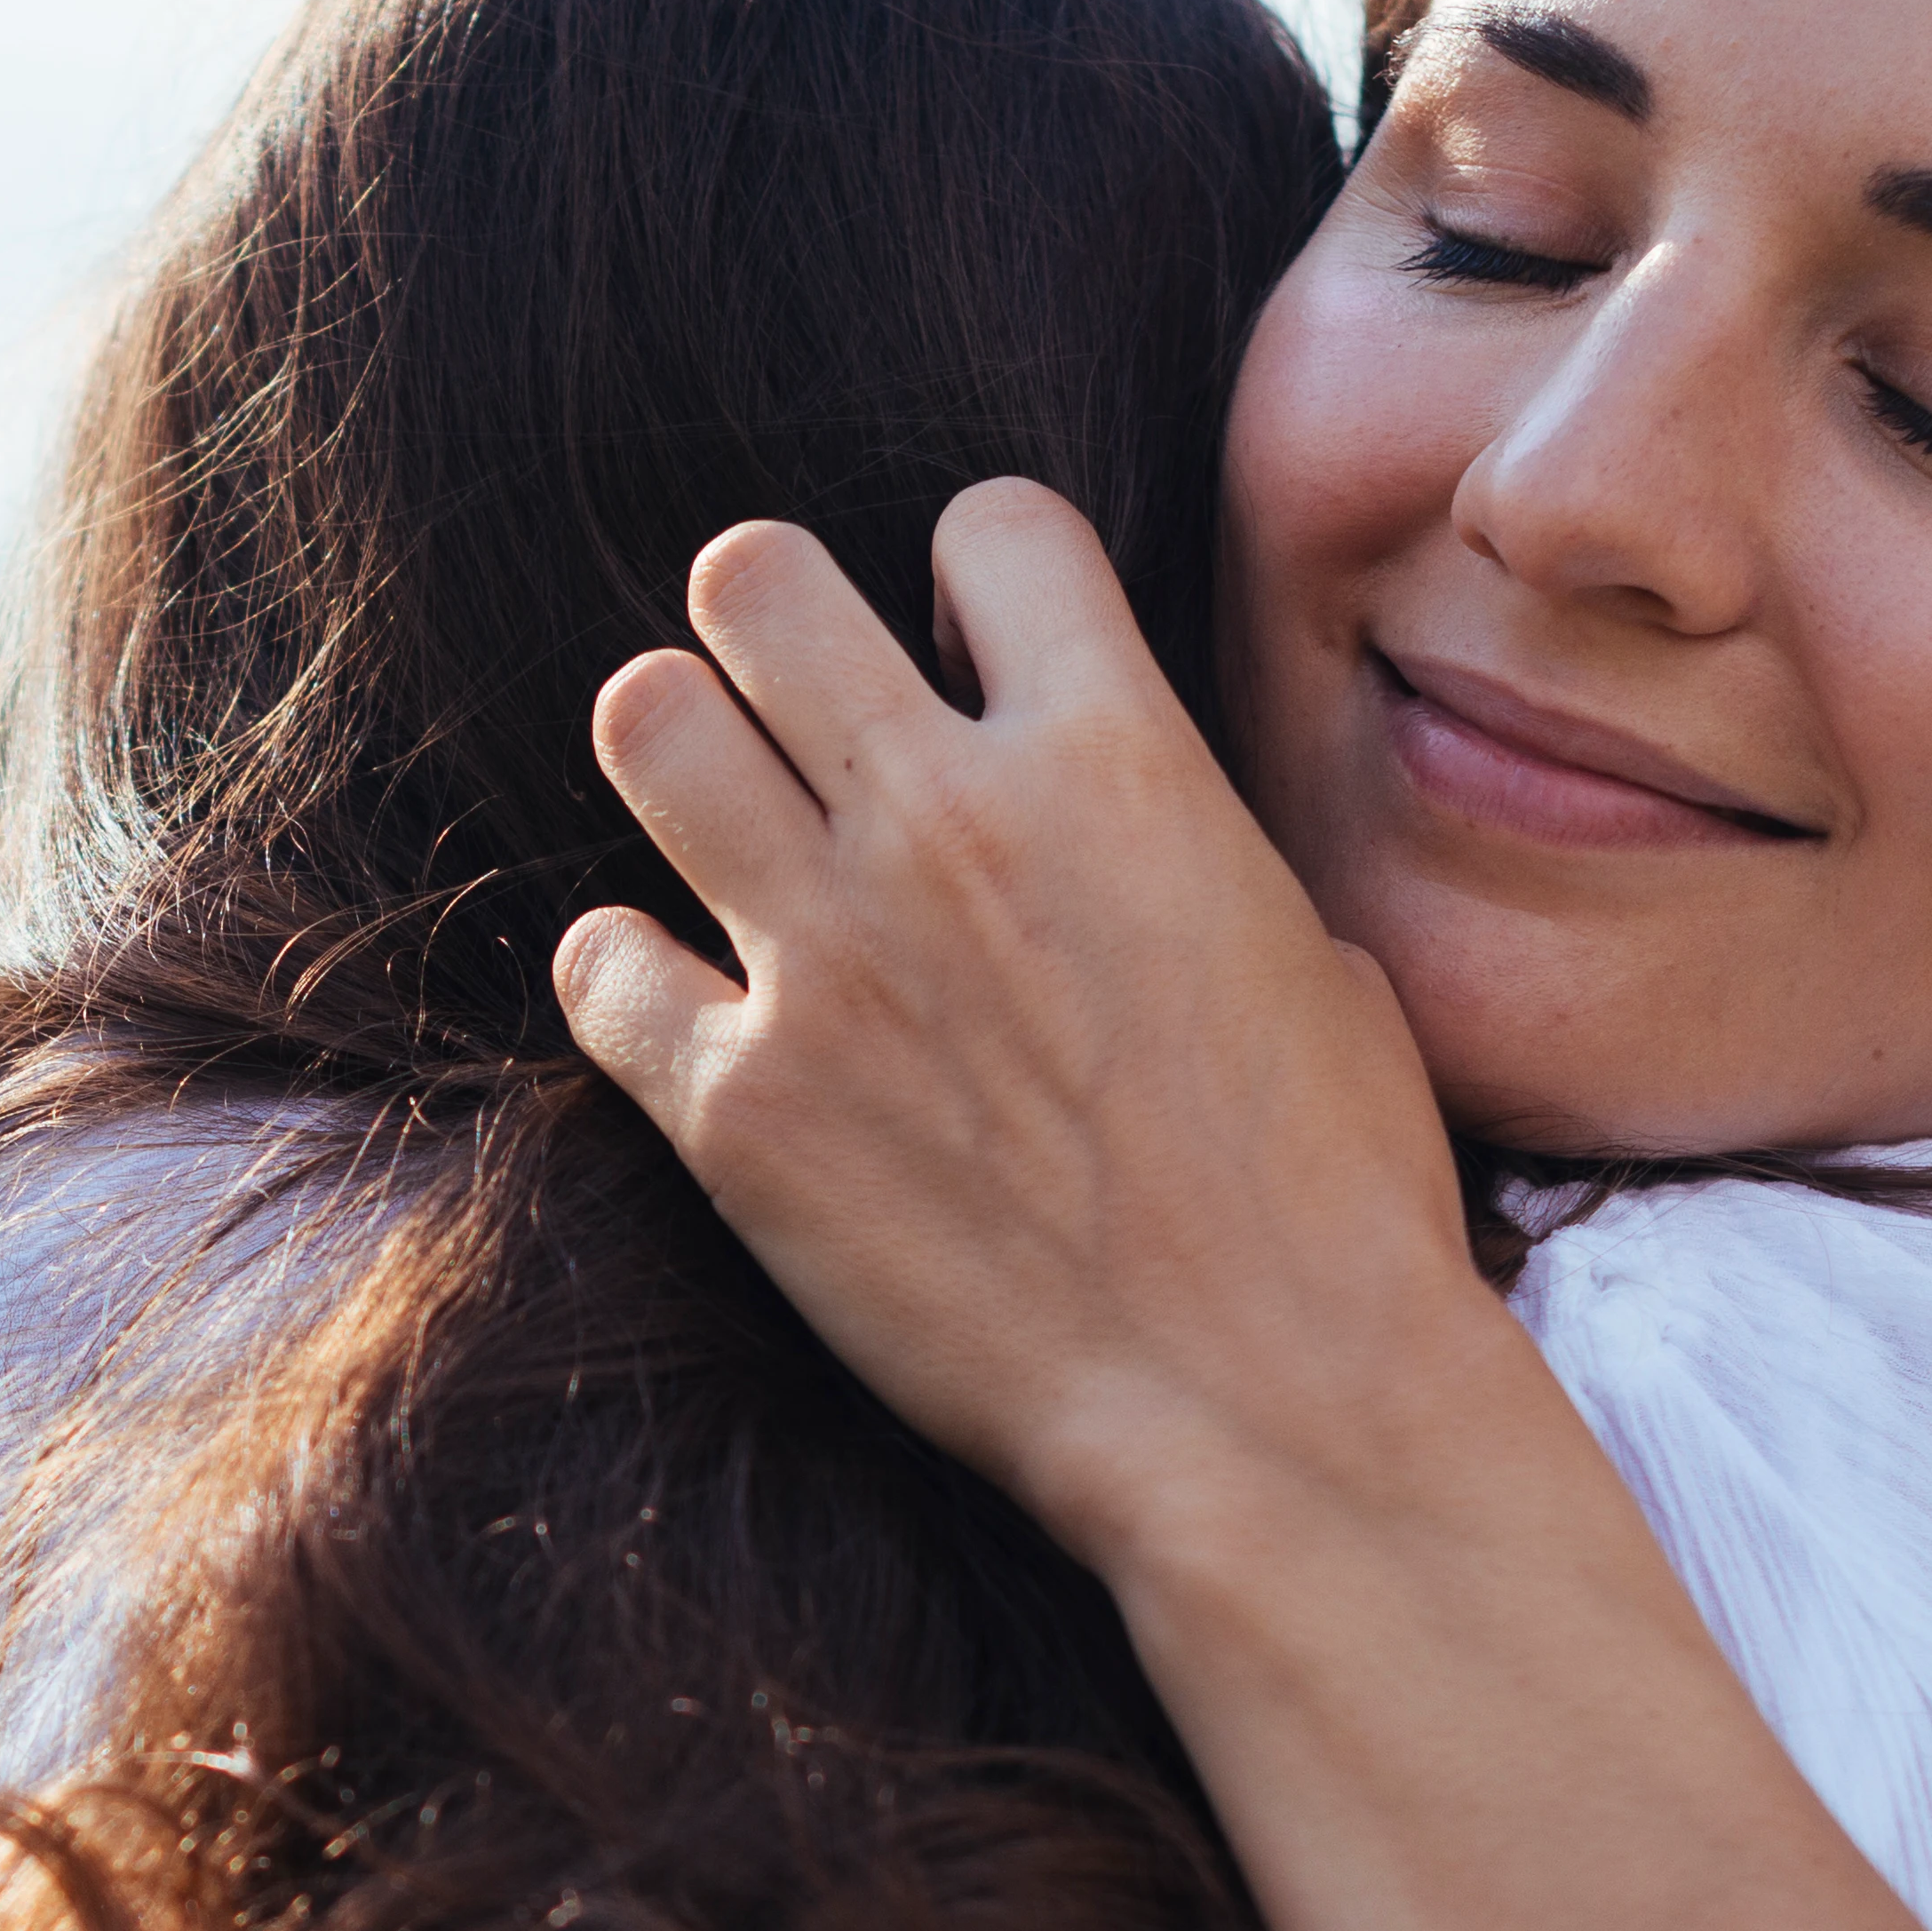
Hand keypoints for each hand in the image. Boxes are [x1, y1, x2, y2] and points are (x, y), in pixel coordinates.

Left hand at [558, 482, 1504, 1578]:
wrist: (1271, 1406)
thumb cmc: (1334, 1198)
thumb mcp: (1312, 957)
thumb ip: (1185, 849)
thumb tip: (1132, 846)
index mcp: (1120, 757)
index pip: (988, 525)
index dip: (977, 583)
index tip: (976, 660)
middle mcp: (950, 821)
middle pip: (756, 580)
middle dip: (770, 629)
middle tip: (797, 717)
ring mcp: (827, 959)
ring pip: (646, 724)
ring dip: (679, 760)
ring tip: (721, 829)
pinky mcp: (739, 1109)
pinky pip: (597, 966)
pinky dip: (628, 977)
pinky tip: (680, 1008)